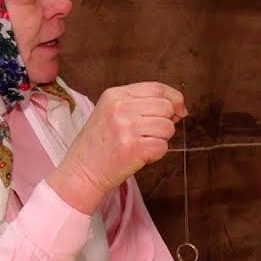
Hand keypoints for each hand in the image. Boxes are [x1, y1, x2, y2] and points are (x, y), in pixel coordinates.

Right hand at [47, 81, 185, 213]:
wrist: (81, 172)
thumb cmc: (99, 145)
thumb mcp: (112, 113)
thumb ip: (142, 105)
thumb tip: (180, 108)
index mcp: (115, 95)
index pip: (157, 87)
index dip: (174, 99)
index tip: (179, 110)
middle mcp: (120, 107)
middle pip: (166, 106)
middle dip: (167, 121)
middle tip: (152, 134)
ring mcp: (127, 127)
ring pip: (168, 127)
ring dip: (161, 139)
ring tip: (142, 145)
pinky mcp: (134, 148)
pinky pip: (163, 147)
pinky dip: (156, 154)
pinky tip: (140, 156)